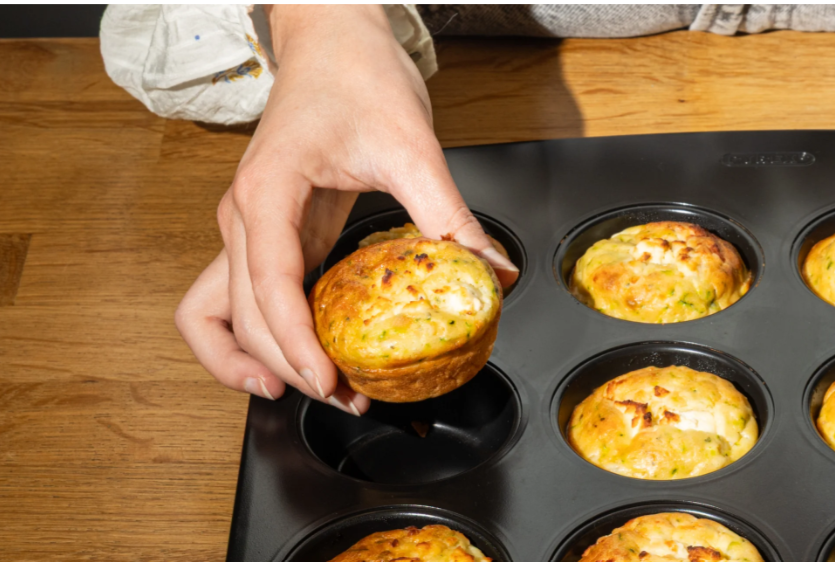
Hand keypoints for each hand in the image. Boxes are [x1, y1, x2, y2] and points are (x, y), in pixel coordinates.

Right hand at [175, 5, 518, 412]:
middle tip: (344, 397)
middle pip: (240, 314)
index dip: (294, 345)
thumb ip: (448, 215)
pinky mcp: (268, 232)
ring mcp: (248, 227)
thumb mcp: (410, 145)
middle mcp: (244, 217)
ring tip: (301, 388)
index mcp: (267, 194)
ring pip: (220, 312)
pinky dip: (260, 334)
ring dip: (254, 358)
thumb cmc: (354, 75)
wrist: (332, 39)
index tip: (329, 382)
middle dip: (284, 366)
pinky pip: (242, 297)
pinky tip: (301, 353)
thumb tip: (492, 271)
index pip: (268, 287)